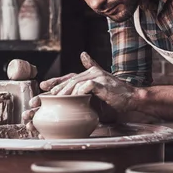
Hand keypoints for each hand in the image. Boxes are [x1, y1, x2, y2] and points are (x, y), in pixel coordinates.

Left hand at [21, 52, 136, 130]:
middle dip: (53, 89)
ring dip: (63, 92)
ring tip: (54, 99)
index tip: (42, 87)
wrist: (131, 98)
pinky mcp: (102, 83)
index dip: (55, 81)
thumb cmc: (114, 98)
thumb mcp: (96, 95)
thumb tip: (75, 95)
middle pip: (68, 80)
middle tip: (41, 98)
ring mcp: (96, 76)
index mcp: (88, 74)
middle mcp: (91, 72)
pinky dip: (78, 92)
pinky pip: (86, 86)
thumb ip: (85, 92)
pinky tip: (71, 99)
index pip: (68, 77)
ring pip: (75, 82)